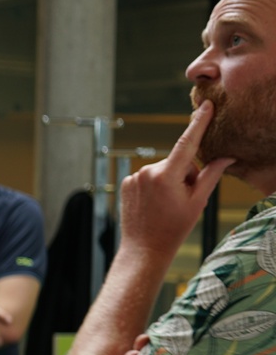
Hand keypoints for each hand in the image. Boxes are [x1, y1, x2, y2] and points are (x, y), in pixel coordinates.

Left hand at [117, 101, 232, 263]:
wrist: (144, 248)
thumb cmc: (174, 228)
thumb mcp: (198, 202)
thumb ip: (212, 175)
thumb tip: (227, 156)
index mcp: (166, 175)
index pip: (187, 143)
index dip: (199, 123)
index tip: (207, 106)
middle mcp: (147, 171)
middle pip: (178, 163)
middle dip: (186, 176)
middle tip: (183, 200)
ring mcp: (134, 176)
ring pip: (163, 170)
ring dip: (170, 182)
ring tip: (167, 205)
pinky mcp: (127, 182)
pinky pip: (149, 177)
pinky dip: (156, 186)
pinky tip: (154, 204)